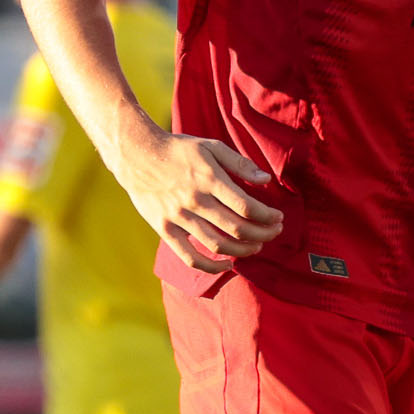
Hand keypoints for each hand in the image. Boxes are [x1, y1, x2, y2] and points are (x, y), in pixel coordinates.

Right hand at [118, 127, 283, 271]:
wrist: (136, 155)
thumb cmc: (178, 150)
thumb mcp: (211, 146)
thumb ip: (240, 164)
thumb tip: (266, 180)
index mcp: (209, 178)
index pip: (246, 206)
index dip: (267, 216)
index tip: (277, 218)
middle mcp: (194, 200)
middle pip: (237, 228)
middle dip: (263, 234)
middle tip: (274, 232)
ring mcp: (178, 217)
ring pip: (218, 244)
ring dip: (244, 250)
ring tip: (257, 246)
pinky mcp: (164, 230)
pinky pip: (190, 257)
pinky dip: (211, 266)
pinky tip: (227, 265)